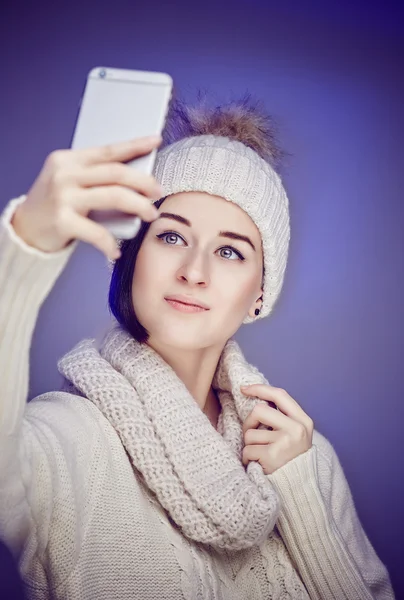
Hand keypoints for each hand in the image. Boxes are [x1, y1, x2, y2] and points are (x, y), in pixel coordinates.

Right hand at [11, 135, 162, 259]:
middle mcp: (65, 174)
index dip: (134, 146)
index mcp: (69, 160)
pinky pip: (96, 232)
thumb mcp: (68, 181)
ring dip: (138, 206)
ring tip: (150, 214)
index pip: (108, 150)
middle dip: (143, 182)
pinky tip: (116, 250)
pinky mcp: (62, 221)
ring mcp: (63, 197)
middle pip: (116, 173)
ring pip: (113, 196)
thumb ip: (94, 175)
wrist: (24, 229)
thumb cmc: (53, 205)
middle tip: (158, 192)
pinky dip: (109, 243)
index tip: (155, 141)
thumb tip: (135, 177)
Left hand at [241, 384, 313, 474]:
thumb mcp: (296, 434)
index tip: (244, 389)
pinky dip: (248, 458)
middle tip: (253, 436)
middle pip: (259, 410)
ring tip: (261, 455)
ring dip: (250, 445)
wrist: (299, 489)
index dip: (260, 389)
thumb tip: (255, 398)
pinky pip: (247, 450)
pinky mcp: (271, 456)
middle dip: (250, 422)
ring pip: (250, 433)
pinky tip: (258, 465)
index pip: (280, 395)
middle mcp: (296, 429)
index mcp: (303, 420)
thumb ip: (282, 417)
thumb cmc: (291, 458)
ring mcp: (284, 442)